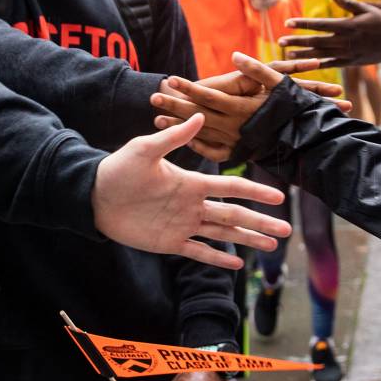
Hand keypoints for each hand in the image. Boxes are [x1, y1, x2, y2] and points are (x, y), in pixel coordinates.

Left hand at [93, 114, 289, 268]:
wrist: (93, 196)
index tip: (279, 196)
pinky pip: (198, 252)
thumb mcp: (144, 150)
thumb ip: (173, 138)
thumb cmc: (118, 169)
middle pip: (235, 215)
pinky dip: (218, 259)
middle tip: (286, 231)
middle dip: (261, 223)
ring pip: (223, 235)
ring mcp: (183, 225)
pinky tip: (238, 265)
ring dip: (247, 240)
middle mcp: (193, 205)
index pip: (231, 187)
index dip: (255, 191)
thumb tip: (199, 115)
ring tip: (272, 247)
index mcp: (191, 183)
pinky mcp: (169, 242)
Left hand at [151, 52, 295, 160]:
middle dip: (175, 106)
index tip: (170, 79)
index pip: (208, 96)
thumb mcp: (279, 83)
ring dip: (178, 127)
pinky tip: (183, 138)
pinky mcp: (238, 153)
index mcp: (242, 109)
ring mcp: (235, 143)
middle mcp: (235, 127)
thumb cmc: (292, 106)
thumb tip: (235, 54)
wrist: (306, 138)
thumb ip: (256, 69)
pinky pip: (212, 152)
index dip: (188, 87)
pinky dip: (196, 145)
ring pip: (200, 134)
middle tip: (154, 98)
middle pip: (198, 116)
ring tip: (158, 119)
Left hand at [280, 0, 380, 67]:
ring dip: (302, 55)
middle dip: (296, 42)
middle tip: (280, 41)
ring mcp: (347, 54)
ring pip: (320, 55)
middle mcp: (344, 41)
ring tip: (287, 54)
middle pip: (315, 41)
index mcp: (347, 25)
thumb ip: (346, 2)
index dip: (302, 24)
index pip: (319, 24)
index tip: (288, 23)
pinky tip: (305, 65)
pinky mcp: (350, 63)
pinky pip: (331, 65)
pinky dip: (317, 65)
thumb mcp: (366, 8)